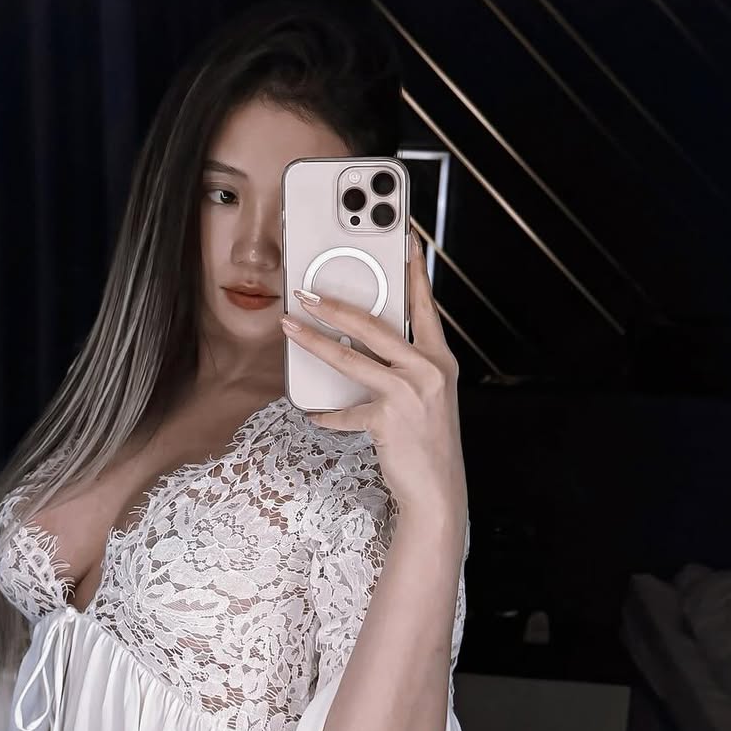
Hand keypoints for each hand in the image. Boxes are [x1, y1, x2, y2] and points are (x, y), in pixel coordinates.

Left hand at [281, 228, 465, 521]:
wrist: (438, 490)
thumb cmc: (428, 443)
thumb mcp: (426, 397)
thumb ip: (403, 369)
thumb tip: (360, 346)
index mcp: (439, 359)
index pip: (424, 306)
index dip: (413, 271)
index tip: (404, 240)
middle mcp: (428, 370)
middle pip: (374, 326)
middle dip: (336, 304)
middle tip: (308, 291)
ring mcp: (409, 394)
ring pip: (352, 358)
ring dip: (315, 341)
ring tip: (290, 326)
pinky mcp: (388, 418)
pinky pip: (346, 410)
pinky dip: (327, 413)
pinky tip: (314, 411)